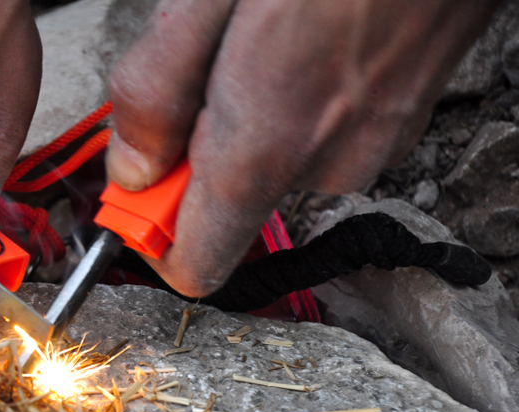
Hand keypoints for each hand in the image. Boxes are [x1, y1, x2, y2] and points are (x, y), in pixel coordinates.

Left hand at [106, 0, 497, 296]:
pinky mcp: (403, 124)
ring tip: (270, 33)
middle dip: (201, 150)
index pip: (196, 263)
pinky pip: (324, 138)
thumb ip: (155, 94)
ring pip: (277, 164)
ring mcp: (374, 147)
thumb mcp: (206, 0)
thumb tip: (131, 168)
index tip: (136, 191)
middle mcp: (325, 166)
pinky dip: (301, 104)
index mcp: (265, 145)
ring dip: (254, 117)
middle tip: (208, 66)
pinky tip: (310, 38)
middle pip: (231, 206)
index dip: (154, 234)